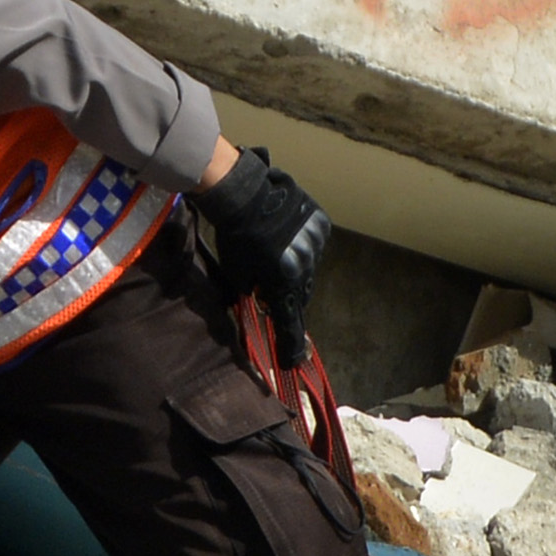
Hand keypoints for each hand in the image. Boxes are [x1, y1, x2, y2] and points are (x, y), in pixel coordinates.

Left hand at [194, 147, 329, 331]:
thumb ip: (254, 292)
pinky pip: (314, 245)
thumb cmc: (235, 237)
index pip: (289, 318)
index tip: (292, 362)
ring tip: (277, 255)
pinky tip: (287, 236)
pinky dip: (303, 247)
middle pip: (302, 293)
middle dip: (289, 295)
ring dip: (296, 269)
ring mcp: (316, 242)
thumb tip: (265, 300)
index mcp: (284, 278)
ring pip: (310, 268)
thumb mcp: (237, 273)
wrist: (244, 193)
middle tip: (273, 289)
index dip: (290, 343)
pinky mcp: (321, 224)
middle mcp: (306, 263)